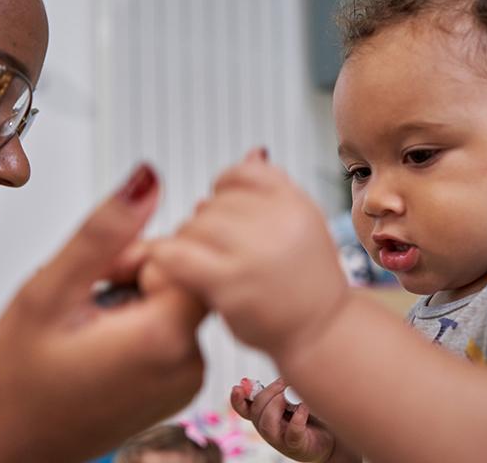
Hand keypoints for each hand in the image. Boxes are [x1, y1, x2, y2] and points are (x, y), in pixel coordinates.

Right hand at [0, 164, 206, 461]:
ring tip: (86, 324)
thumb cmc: (15, 384)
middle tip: (85, 299)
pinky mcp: (177, 390)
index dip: (138, 252)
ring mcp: (186, 381)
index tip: (99, 274)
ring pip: (175, 300)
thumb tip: (148, 180)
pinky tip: (98, 343)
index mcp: (164, 337)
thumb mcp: (47, 293)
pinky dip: (138, 324)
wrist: (6, 452)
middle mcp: (189, 365)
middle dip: (135, 271)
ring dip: (134, 297)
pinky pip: (170, 331)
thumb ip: (103, 233)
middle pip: (185, 275)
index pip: (189, 252)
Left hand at [151, 150, 350, 357]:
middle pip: (215, 203)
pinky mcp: (230, 283)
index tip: (221, 209)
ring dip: (188, 244)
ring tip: (200, 265)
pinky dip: (164, 257)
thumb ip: (275, 190)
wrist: (322, 333)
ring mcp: (255, 252)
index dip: (223, 188)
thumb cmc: (306, 282)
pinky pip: (178, 254)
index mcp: (295, 202)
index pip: (241, 173)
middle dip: (206, 224)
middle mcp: (279, 221)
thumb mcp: (302, 224)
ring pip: (195, 226)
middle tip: (212, 250)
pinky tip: (166, 266)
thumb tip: (249, 153)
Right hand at [232, 378, 341, 461]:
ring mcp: (281, 440)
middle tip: (286, 384)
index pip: (243, 408)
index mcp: (263, 415)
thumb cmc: (312, 416)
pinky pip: (292, 433)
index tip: (238, 386)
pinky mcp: (297, 446)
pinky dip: (298, 418)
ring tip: (294, 397)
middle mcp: (268, 428)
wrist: (332, 439)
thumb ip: (283, 388)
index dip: (237, 398)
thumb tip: (282, 376)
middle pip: (256, 410)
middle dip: (270, 392)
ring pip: (267, 424)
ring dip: (278, 405)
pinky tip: (305, 407)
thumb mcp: (294, 399)